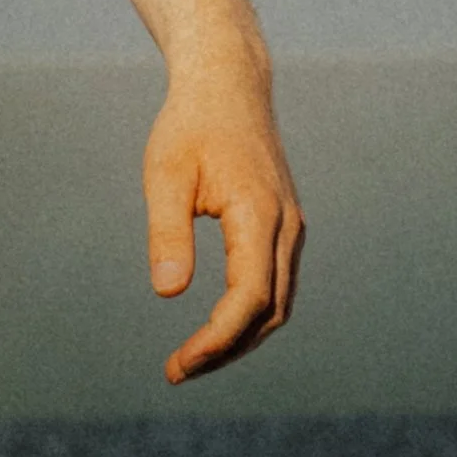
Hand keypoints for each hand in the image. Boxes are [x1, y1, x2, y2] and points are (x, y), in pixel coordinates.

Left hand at [144, 60, 303, 382]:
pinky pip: (276, 284)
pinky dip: (249, 314)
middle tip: (177, 371)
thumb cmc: (189, 126)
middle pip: (269, 311)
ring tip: (192, 359)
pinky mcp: (284, 226)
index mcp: (259, 214)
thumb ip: (168, 232)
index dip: (218, 339)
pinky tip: (216, 326)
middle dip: (226, 349)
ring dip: (240, 337)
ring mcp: (290, 227)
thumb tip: (167, 293)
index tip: (180, 364)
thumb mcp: (165, 174)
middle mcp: (286, 226)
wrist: (227, 85)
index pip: (250, 298)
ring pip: (278, 303)